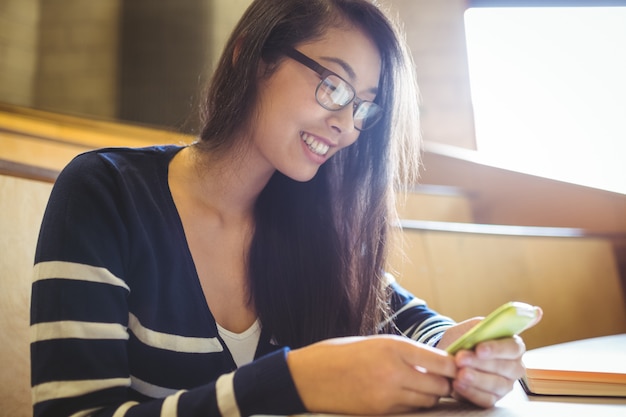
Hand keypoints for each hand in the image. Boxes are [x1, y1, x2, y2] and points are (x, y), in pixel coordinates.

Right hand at [287, 335, 456, 414]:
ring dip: (431, 395)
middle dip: (446, 383)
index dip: (454, 366)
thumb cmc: (340, 353)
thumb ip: (405, 353)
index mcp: (394, 347)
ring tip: (424, 387)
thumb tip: (434, 363)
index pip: (440, 361)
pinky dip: (414, 404)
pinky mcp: (381, 412)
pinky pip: (410, 410)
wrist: (308, 376)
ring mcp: (387, 395)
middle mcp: (394, 371)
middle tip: (445, 379)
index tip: (458, 366)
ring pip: (428, 401)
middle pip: (439, 385)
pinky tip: (406, 396)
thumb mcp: (375, 342)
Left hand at [451, 336, 525, 407]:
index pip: (512, 348)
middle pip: (505, 368)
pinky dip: (471, 392)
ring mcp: (505, 385)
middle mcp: (514, 367)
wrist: (451, 356)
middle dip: (481, 364)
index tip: (479, 349)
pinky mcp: (493, 399)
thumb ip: (477, 329)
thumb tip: (479, 333)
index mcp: (513, 346)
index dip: (496, 349)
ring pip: (496, 385)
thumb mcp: (470, 329)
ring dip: (476, 379)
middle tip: (461, 359)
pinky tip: (457, 385)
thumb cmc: (465, 339)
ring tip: (459, 374)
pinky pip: (486, 400)